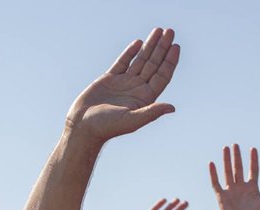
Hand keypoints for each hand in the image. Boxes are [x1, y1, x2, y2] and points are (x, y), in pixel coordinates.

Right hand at [67, 28, 178, 143]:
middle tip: (170, 31)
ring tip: (158, 30)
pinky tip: (139, 42)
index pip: (162, 76)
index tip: (176, 46)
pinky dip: (130, 52)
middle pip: (154, 64)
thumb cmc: (107, 127)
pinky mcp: (110, 79)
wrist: (83, 126)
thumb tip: (172, 107)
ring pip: (140, 60)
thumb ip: (151, 112)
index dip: (170, 61)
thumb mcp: (132, 120)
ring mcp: (124, 83)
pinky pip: (123, 62)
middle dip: (162, 47)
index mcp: (145, 98)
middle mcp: (137, 89)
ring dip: (149, 45)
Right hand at [209, 144, 259, 209]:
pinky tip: (212, 164)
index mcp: (253, 188)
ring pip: (227, 172)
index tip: (253, 149)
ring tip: (226, 148)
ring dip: (226, 160)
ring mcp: (231, 191)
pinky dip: (213, 174)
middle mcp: (241, 188)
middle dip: (237, 156)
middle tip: (236, 145)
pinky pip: (216, 183)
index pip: (253, 170)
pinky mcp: (221, 196)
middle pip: (238, 168)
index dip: (253, 159)